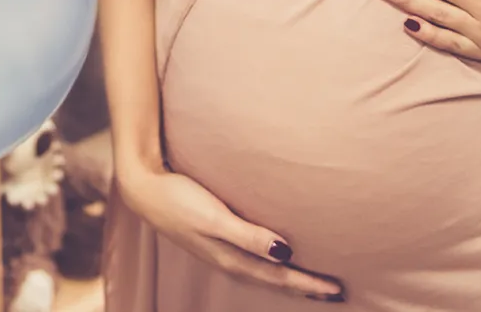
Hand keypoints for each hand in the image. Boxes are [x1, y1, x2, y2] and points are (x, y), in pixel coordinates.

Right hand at [117, 164, 346, 301]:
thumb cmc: (179, 198)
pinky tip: (274, 259)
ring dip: (290, 280)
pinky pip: (252, 261)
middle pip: (276, 280)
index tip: (338, 290)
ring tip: (312, 283)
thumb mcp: (213, 217)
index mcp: (232, 258)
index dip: (309, 284)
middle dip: (305, 288)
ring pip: (264, 274)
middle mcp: (229, 259)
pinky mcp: (215, 239)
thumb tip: (284, 253)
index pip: (281, 276)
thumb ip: (247, 236)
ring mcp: (221, 251)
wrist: (143, 188)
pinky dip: (270, 267)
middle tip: (337, 292)